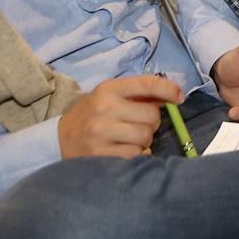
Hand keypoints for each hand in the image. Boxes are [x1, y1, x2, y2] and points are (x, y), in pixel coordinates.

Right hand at [57, 74, 181, 158]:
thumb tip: (174, 95)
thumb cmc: (92, 115)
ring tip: (130, 139)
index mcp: (109, 89)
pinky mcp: (100, 155)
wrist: (59, 140)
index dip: (168, 89)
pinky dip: (136, 155)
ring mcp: (101, 133)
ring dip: (144, 140)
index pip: (146, 84)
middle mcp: (104, 108)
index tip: (179, 97)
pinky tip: (124, 151)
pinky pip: (135, 155)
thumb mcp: (110, 97)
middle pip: (151, 116)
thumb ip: (139, 95)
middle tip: (140, 125)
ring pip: (145, 137)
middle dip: (152, 122)